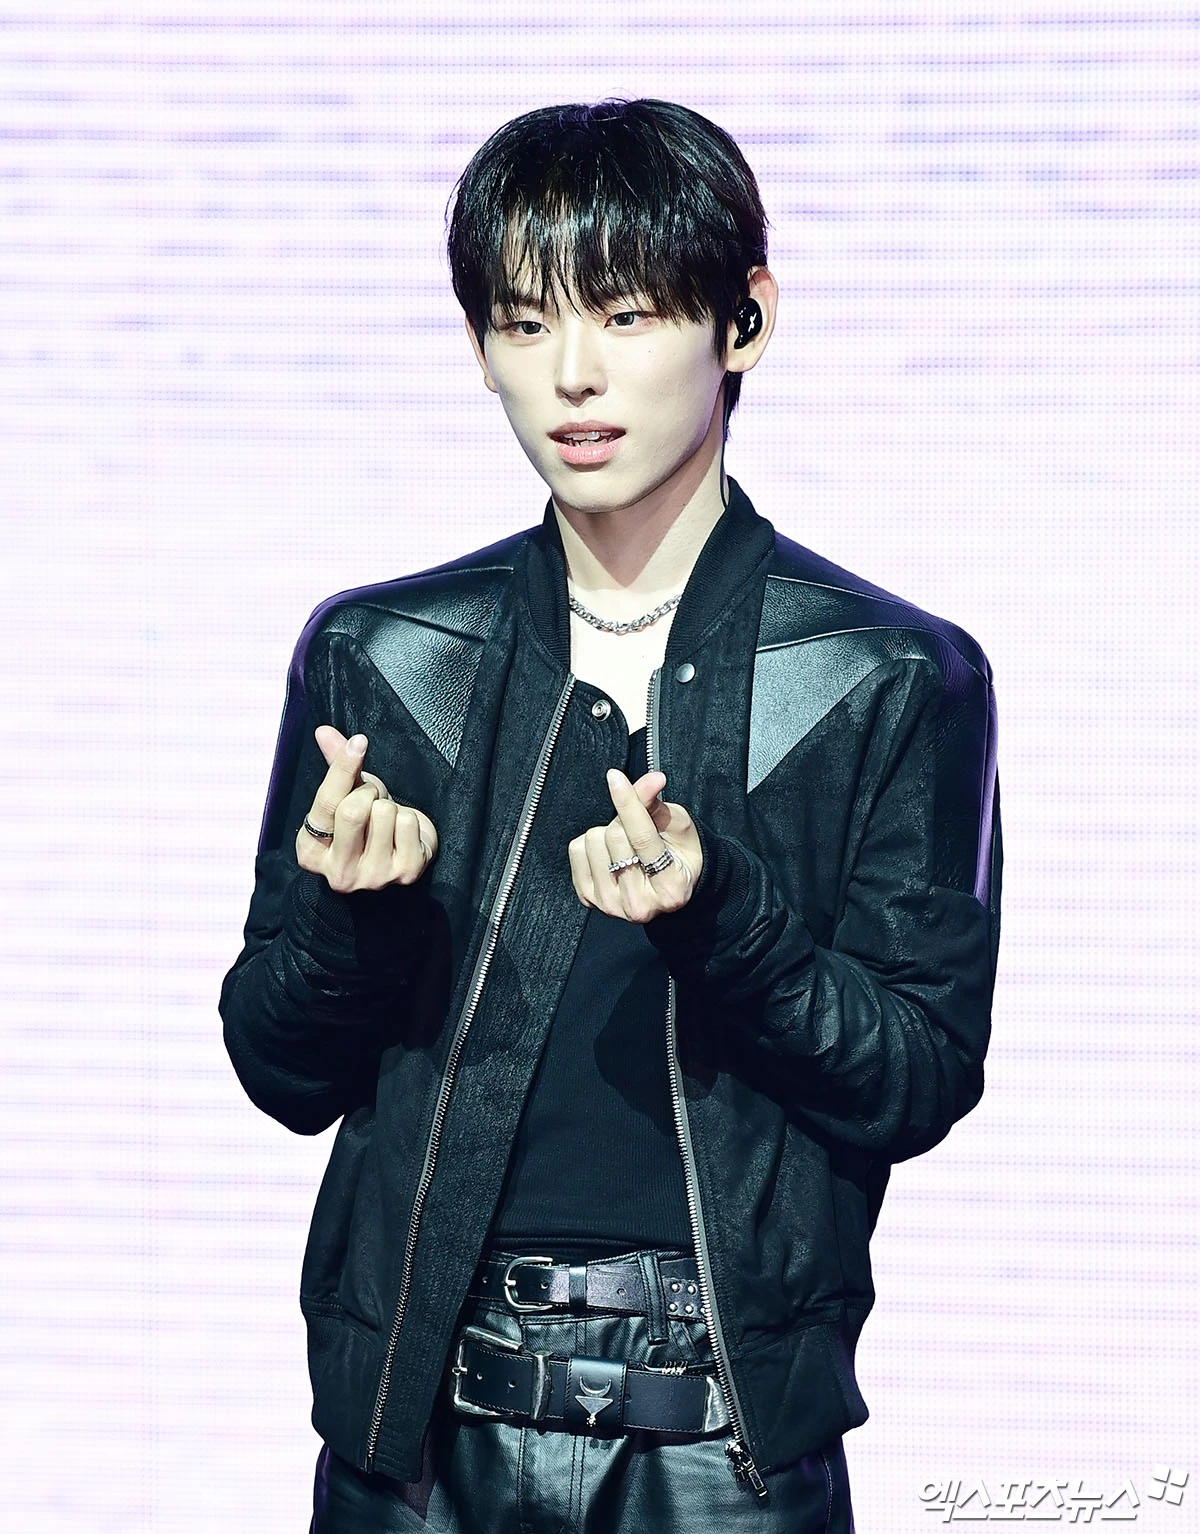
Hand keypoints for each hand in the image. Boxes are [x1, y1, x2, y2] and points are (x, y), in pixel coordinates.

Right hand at [295, 726, 438, 891]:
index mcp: (311, 853)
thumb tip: (324, 732)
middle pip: (353, 811)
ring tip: (387, 822)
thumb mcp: (347, 796)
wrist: (403, 854)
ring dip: (391, 807)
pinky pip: (408, 823)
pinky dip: (411, 820)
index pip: (326, 803)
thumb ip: (336, 766)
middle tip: (373, 801)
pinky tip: (404, 835)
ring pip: (384, 814)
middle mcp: (339, 874)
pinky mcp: (405, 875)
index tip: (359, 742)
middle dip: (368, 793)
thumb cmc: (369, 825)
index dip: (343, 768)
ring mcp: (373, 878)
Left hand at [568, 769, 701, 922]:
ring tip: (625, 847)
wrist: (666, 889)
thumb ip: (658, 803)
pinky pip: (576, 851)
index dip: (628, 802)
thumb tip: (652, 779)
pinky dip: (590, 845)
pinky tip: (609, 855)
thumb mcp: (677, 825)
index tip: (615, 776)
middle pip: (614, 836)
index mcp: (671, 888)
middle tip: (637, 829)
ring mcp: (611, 906)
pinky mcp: (589, 900)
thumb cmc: (677, 855)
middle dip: (623, 821)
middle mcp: (640, 905)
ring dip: (606, 834)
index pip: (642, 837)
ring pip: (592, 841)